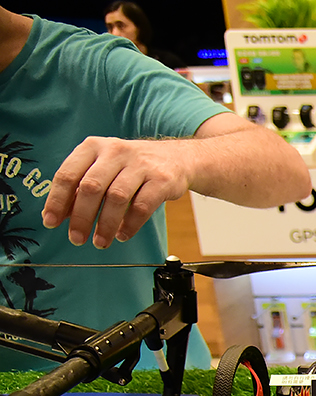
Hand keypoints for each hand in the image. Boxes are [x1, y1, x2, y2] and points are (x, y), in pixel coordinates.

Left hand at [41, 136, 191, 248]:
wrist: (177, 158)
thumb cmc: (133, 166)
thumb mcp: (104, 167)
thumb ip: (83, 187)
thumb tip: (63, 215)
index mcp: (93, 147)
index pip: (68, 174)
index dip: (57, 201)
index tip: (51, 222)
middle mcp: (115, 152)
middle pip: (91, 187)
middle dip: (81, 217)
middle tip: (77, 238)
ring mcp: (140, 165)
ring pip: (116, 198)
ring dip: (105, 224)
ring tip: (100, 241)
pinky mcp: (161, 180)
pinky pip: (142, 206)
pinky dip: (130, 225)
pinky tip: (123, 234)